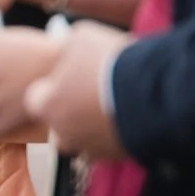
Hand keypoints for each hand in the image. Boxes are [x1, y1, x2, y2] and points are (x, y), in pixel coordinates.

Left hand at [24, 20, 128, 157]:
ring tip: (116, 104)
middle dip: (74, 110)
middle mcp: (63, 133)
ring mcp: (91, 148)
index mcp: (47, 105)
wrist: (157, 92)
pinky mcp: (117, 157)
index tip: (69, 79)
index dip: (53, 88)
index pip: (37, 100)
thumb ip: (67, 48)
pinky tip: (132, 115)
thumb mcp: (82, 38)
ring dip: (96, 124)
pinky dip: (118, 134)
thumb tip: (67, 49)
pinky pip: (112, 147)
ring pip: (86, 138)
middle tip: (94, 92)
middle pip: (61, 123)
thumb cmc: (112, 63)